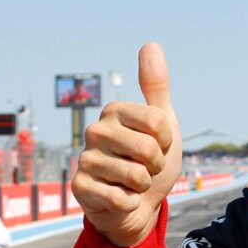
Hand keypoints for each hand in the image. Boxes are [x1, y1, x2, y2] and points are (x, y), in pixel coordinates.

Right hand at [71, 43, 182, 246]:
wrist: (140, 204)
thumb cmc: (152, 161)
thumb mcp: (163, 123)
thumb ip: (156, 86)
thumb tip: (150, 44)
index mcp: (115, 111)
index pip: (158, 122)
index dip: (167, 139)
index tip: (159, 144)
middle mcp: (95, 131)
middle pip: (147, 148)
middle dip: (157, 164)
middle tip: (147, 166)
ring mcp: (85, 160)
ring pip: (135, 175)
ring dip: (144, 185)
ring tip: (133, 182)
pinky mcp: (80, 188)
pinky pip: (120, 197)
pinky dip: (130, 202)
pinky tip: (122, 198)